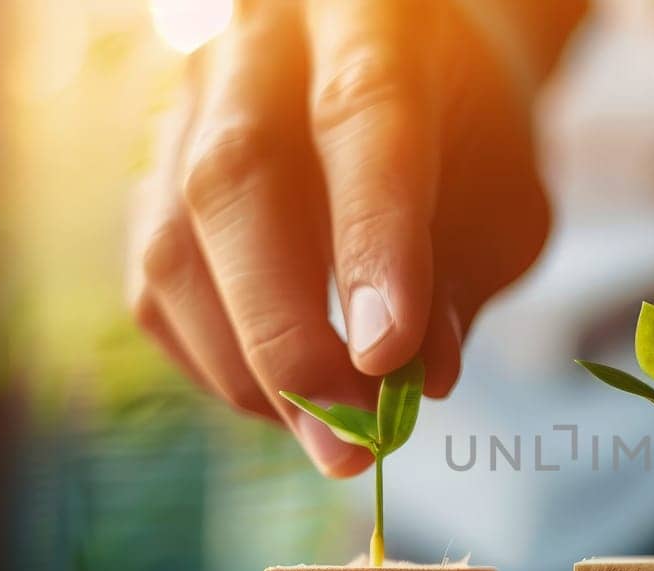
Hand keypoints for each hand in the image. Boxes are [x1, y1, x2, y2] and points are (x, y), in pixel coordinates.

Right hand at [127, 0, 553, 475]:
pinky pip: (152, 286)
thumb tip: (421, 378)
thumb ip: (466, 273)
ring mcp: (186, 108)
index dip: (370, 244)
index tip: (389, 359)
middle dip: (288, 334)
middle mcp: (259, 48)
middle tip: (347, 445)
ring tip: (329, 438)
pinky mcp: (149, 176)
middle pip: (236, 179)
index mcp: (371, 22)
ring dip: (248, 370)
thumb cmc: (466, 138)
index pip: (360, 121)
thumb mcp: (504, 194)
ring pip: (173, 239)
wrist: (404, 71)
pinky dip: (215, 365)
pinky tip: (284, 403)